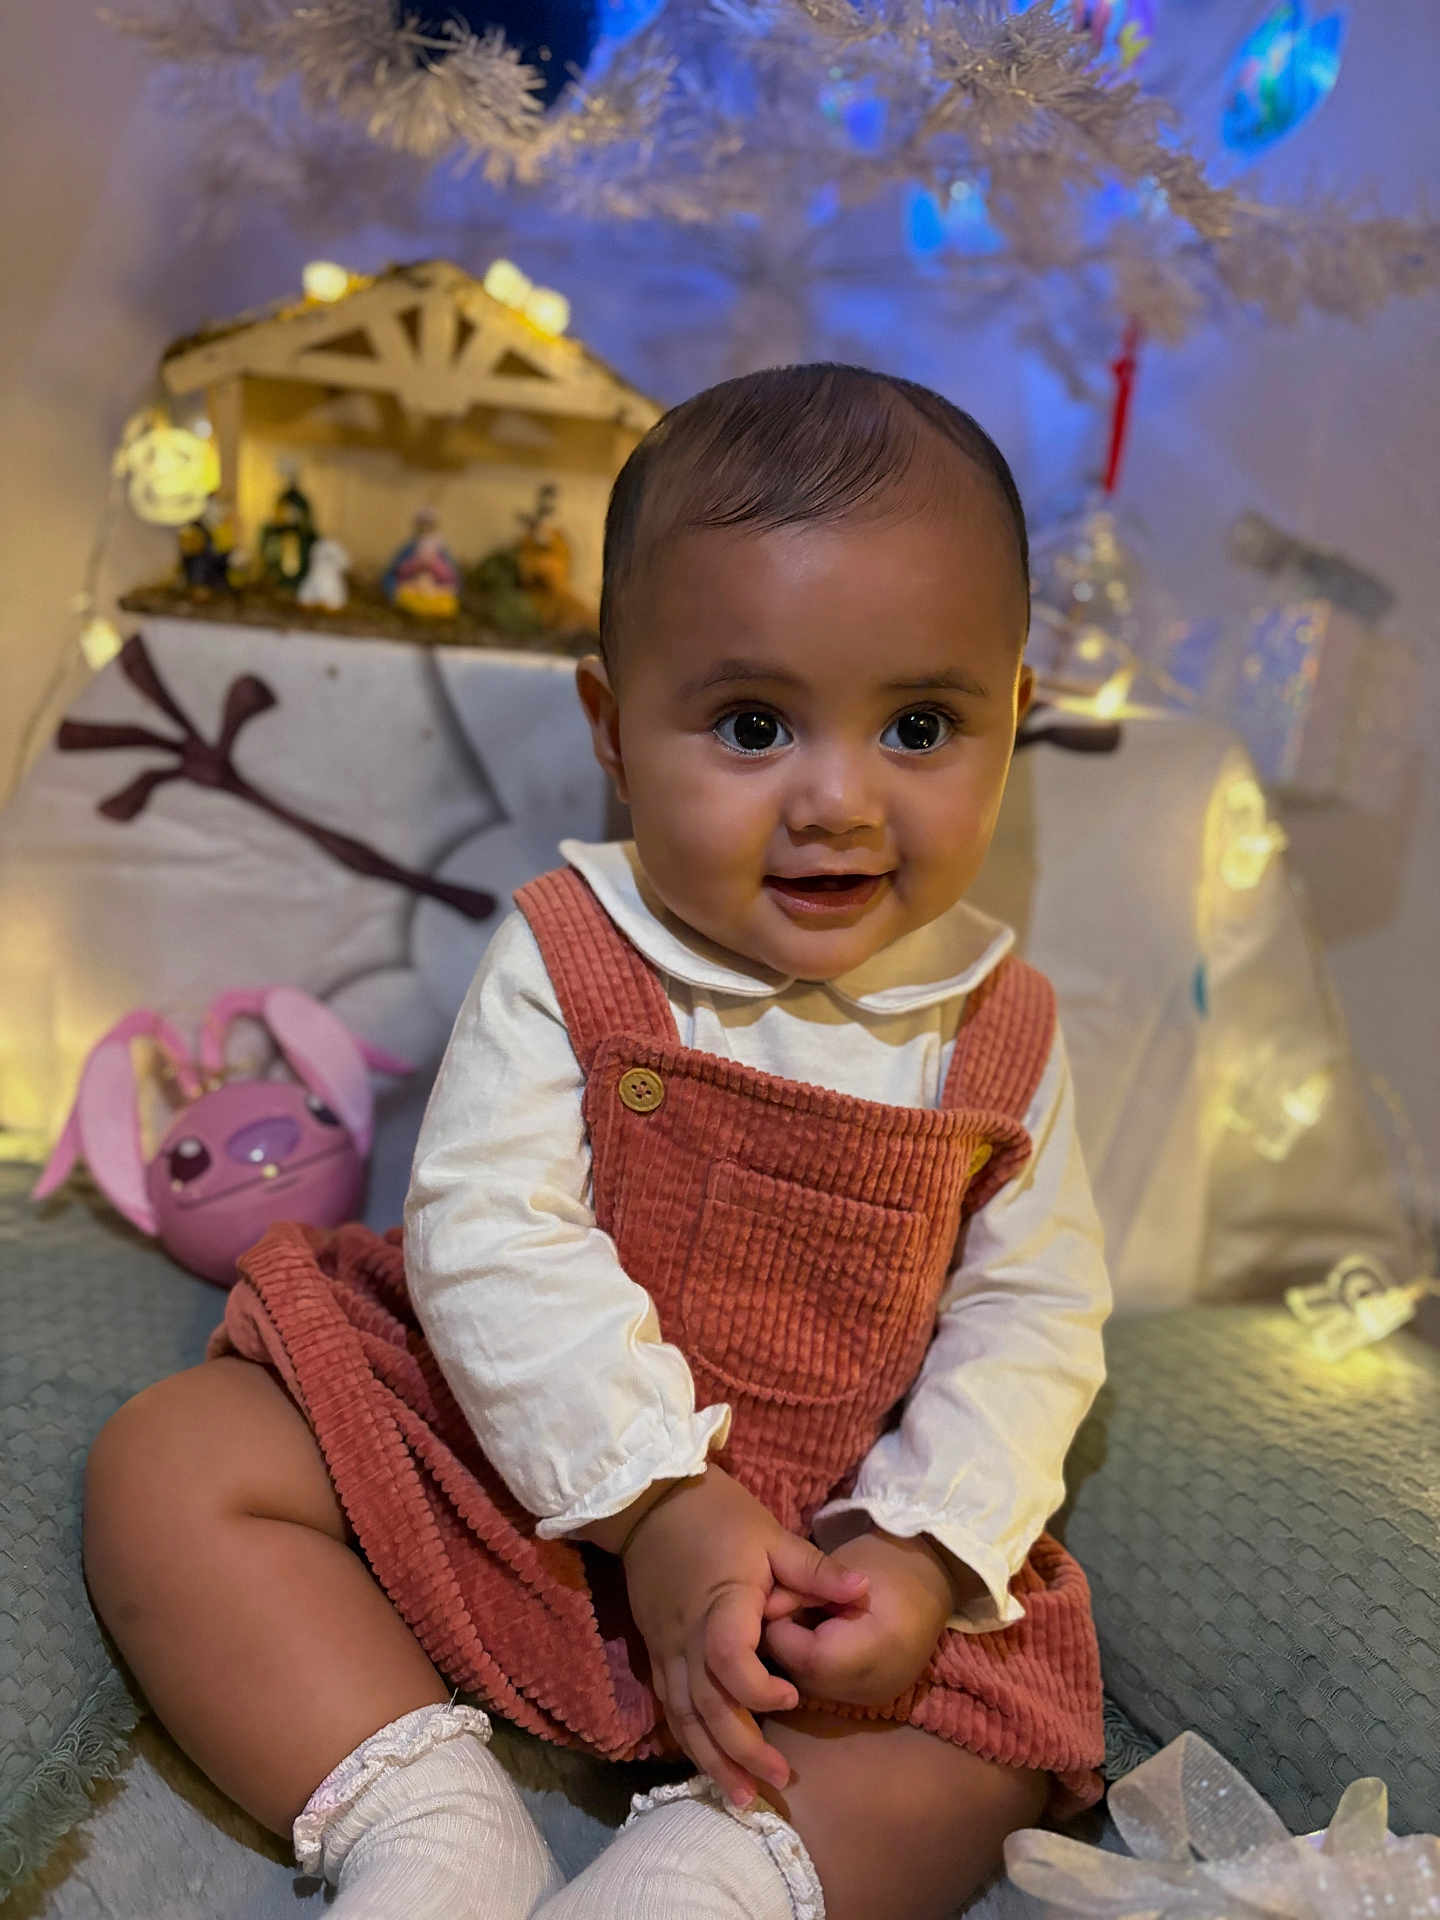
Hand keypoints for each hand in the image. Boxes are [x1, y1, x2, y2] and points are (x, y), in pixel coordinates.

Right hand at [617, 1466, 869, 1808]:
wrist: (651, 1503)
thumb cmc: (718, 1516)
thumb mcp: (771, 1535)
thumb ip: (816, 1570)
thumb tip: (865, 1591)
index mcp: (719, 1607)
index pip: (730, 1662)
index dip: (759, 1689)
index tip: (793, 1695)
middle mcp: (686, 1639)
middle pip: (708, 1708)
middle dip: (743, 1750)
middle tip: (781, 1780)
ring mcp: (666, 1650)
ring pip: (685, 1719)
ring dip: (712, 1760)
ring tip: (743, 1799)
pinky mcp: (657, 1654)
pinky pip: (671, 1708)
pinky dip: (690, 1740)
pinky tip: (709, 1764)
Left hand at [763, 1529, 972, 1707]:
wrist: (932, 1579)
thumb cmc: (885, 1562)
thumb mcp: (840, 1568)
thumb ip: (803, 1593)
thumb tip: (763, 1616)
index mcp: (878, 1648)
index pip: (806, 1657)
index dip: (781, 1629)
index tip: (771, 1600)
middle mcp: (876, 1686)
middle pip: (804, 1679)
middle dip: (782, 1645)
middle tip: (779, 1610)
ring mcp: (873, 1698)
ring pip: (809, 1688)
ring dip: (793, 1656)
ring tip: (798, 1621)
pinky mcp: (869, 1700)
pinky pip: (824, 1689)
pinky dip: (809, 1666)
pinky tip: (813, 1636)